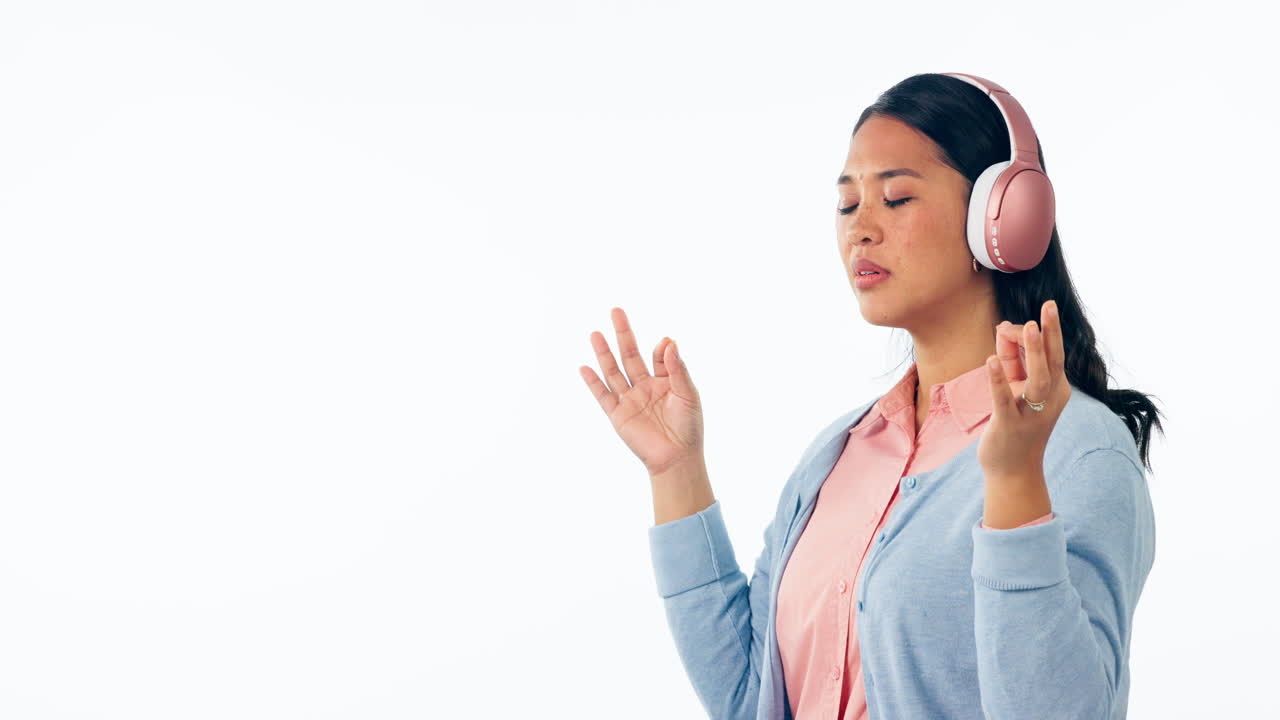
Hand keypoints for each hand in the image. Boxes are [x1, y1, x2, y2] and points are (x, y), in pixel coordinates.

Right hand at [579, 307, 704, 477]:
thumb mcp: (688, 393)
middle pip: (630, 355)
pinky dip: (593, 382)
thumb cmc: (689, 427)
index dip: (661, 349)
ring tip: (595, 333)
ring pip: (614, 371)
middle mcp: (645, 388)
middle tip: (616, 311)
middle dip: (623, 334)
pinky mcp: (618, 415)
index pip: (659, 357)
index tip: (665, 344)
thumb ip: (677, 368)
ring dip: (604, 353)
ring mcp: (630, 400)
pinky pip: (603, 396)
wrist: (677, 459)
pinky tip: (584, 368)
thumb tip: (668, 340)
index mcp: (664, 382)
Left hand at [978, 300, 1071, 479]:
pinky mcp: (1010, 425)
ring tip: (1026, 327)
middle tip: (1049, 305)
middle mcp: (1049, 399)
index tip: (1037, 311)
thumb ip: (1011, 359)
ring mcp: (1031, 413)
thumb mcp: (1014, 387)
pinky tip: (990, 361)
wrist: (1012, 469)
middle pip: (1053, 361)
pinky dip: (997, 380)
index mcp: (1055, 388)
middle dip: (1051, 333)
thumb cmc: (1015, 423)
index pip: (1053, 355)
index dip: (1046, 331)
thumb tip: (1004, 327)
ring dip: (1031, 352)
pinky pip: (1004, 399)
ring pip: (1037, 379)